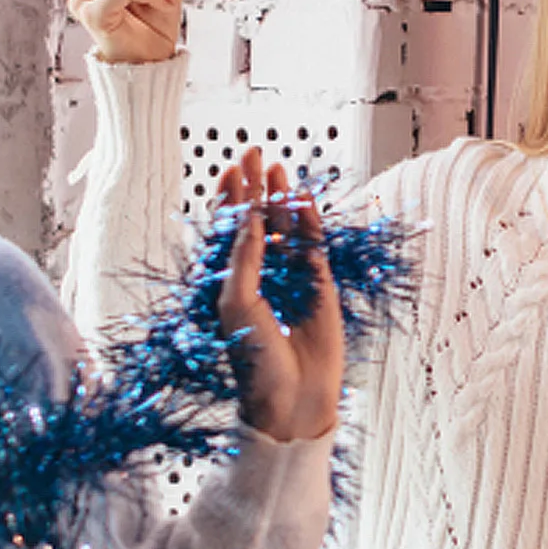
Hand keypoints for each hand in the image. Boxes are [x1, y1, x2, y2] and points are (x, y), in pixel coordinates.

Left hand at [217, 148, 344, 442]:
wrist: (292, 396)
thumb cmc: (253, 358)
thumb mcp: (236, 303)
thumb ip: (243, 259)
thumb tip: (251, 218)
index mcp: (231, 280)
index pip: (228, 230)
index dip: (228, 199)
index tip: (229, 169)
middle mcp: (260, 274)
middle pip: (257, 219)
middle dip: (254, 186)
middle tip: (253, 153)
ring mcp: (290, 277)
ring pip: (285, 226)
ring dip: (280, 196)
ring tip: (276, 166)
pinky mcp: (319, 284)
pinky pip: (313, 244)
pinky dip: (308, 219)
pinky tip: (302, 196)